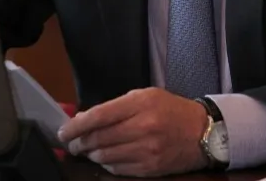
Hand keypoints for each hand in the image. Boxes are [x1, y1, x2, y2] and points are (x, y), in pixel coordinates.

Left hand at [58, 87, 207, 176]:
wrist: (202, 132)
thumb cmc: (171, 109)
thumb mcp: (146, 96)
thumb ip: (117, 106)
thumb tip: (86, 118)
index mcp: (141, 104)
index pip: (99, 116)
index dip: (76, 125)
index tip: (63, 131)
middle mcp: (143, 127)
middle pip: (98, 138)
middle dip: (79, 142)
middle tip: (70, 142)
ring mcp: (146, 151)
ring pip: (104, 156)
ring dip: (91, 154)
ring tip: (86, 150)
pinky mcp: (149, 169)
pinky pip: (117, 169)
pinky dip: (106, 164)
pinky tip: (104, 157)